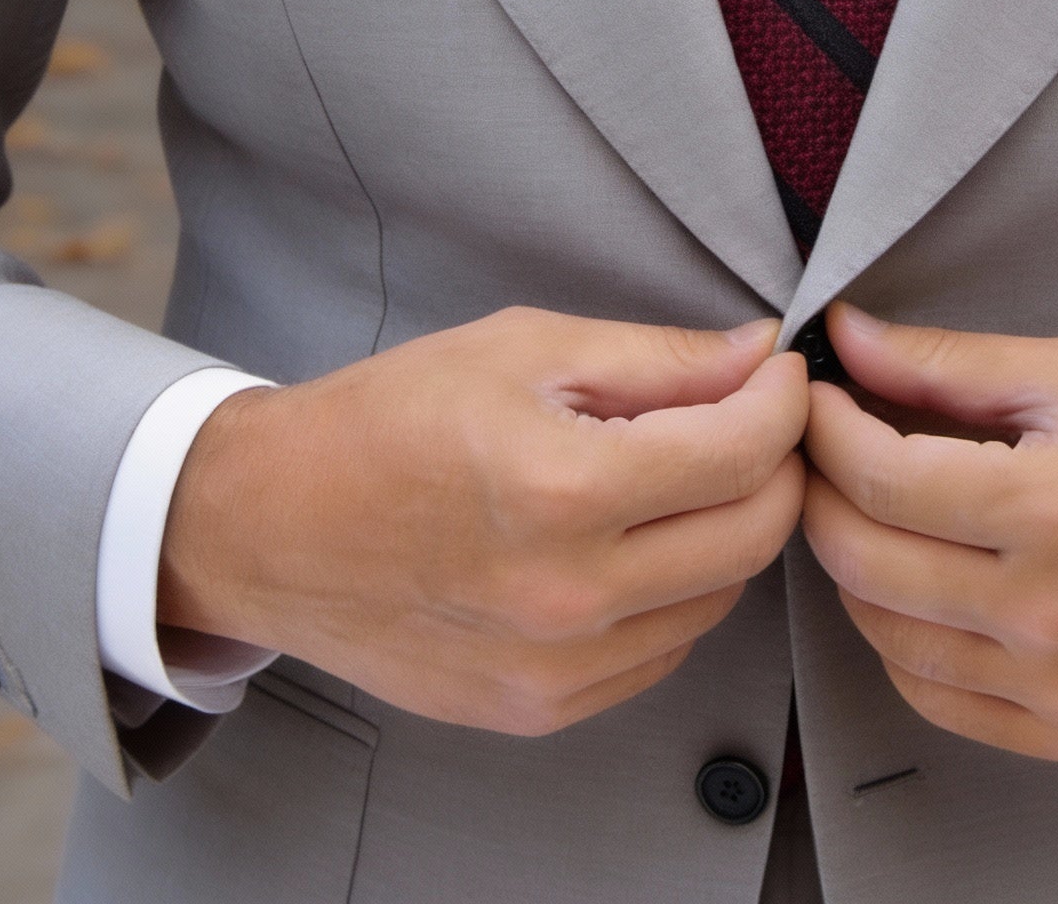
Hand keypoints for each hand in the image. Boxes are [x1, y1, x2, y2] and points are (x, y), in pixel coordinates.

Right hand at [160, 307, 807, 734]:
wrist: (275, 524)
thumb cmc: (389, 420)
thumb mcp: (526, 347)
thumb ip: (658, 357)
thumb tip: (758, 355)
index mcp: (565, 489)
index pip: (744, 450)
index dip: (783, 398)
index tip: (780, 371)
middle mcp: (570, 596)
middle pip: (754, 533)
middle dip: (775, 464)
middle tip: (749, 417)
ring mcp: (557, 668)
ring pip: (720, 597)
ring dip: (726, 529)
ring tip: (681, 474)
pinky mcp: (541, 710)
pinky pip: (663, 650)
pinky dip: (674, 591)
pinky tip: (631, 541)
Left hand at [801, 304, 1057, 762]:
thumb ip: (948, 363)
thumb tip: (848, 338)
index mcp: (1052, 510)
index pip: (877, 478)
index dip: (823, 429)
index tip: (815, 398)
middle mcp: (1049, 613)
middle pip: (863, 561)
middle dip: (819, 493)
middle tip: (824, 450)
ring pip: (885, 636)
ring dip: (853, 568)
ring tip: (870, 511)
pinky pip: (936, 699)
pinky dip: (901, 643)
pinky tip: (915, 588)